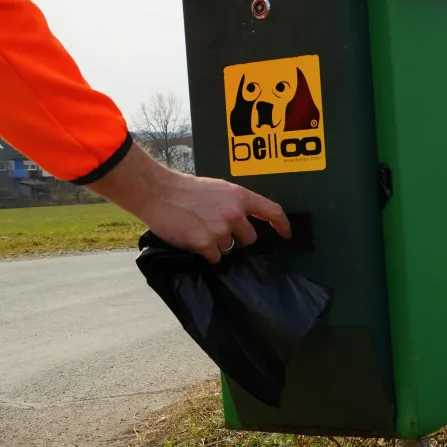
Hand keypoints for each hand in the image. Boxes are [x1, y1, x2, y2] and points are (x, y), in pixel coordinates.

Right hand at [86, 144, 289, 262]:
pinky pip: (215, 258)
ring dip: (219, 245)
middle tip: (218, 230)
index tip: (286, 234)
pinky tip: (194, 239)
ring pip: (230, 249)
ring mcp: (221, 229)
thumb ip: (234, 203)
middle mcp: (234, 213)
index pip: (272, 211)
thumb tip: (245, 220)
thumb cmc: (186, 189)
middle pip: (250, 238)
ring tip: (200, 230)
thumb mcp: (218, 189)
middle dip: (238, 239)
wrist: (159, 193)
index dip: (283, 225)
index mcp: (240, 196)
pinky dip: (206, 253)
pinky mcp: (206, 244)